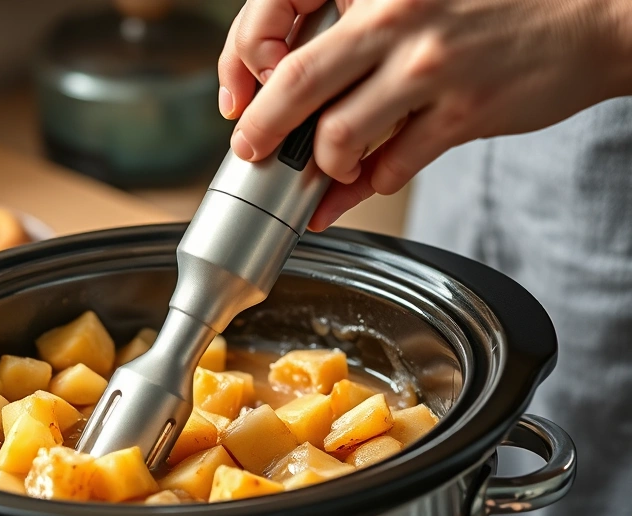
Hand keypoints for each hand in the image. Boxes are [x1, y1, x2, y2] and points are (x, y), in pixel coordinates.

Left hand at [218, 0, 631, 229]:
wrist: (589, 12)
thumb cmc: (489, 2)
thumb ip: (353, 34)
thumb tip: (286, 90)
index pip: (278, 13)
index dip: (242, 59)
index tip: (239, 95)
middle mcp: (396, 12)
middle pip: (294, 80)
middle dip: (261, 129)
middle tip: (251, 151)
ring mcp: (430, 64)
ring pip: (338, 134)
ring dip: (325, 164)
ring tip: (331, 167)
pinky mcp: (463, 111)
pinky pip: (392, 166)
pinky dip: (369, 185)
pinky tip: (370, 180)